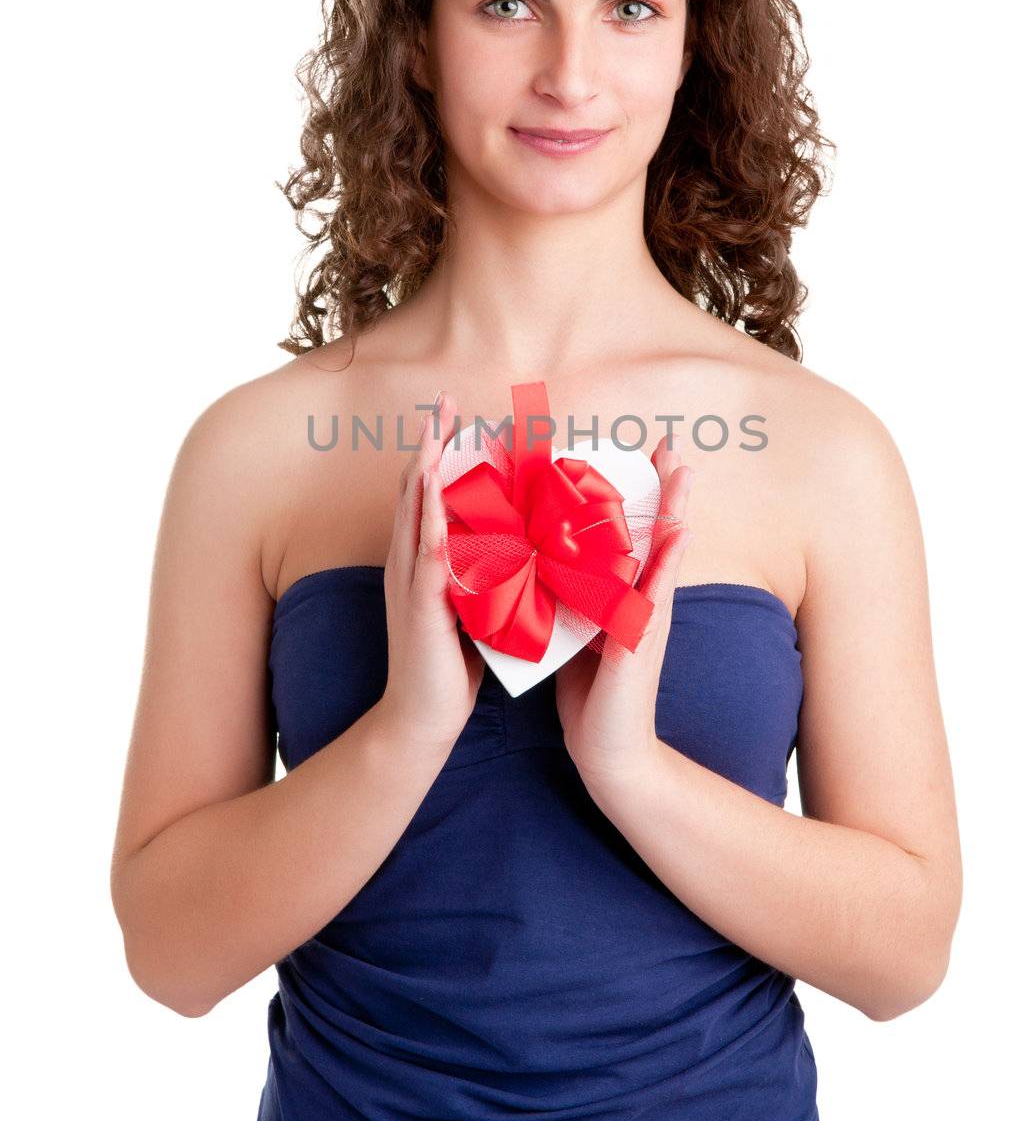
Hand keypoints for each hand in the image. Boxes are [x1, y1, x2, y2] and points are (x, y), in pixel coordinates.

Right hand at [376, 390, 484, 753]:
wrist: (420, 720)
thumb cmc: (451, 665)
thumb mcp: (471, 606)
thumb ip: (482, 571)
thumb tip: (514, 543)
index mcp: (424, 562)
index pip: (429, 495)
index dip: (439, 451)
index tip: (455, 414)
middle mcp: (410, 564)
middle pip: (416, 489)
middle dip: (428, 443)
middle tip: (442, 400)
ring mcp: (412, 584)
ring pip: (416, 514)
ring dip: (424, 469)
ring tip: (434, 430)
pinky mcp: (422, 608)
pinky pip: (425, 559)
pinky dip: (430, 524)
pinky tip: (435, 500)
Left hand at [554, 436, 693, 787]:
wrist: (610, 751)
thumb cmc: (591, 696)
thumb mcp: (576, 635)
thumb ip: (572, 601)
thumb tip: (545, 569)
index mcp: (625, 597)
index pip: (635, 537)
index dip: (641, 498)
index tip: (643, 456)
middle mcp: (643, 600)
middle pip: (660, 532)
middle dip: (666, 488)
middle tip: (672, 442)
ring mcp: (649, 616)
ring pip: (666, 550)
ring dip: (676, 508)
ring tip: (682, 467)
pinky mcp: (644, 636)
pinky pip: (659, 589)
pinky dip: (670, 556)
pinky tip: (679, 529)